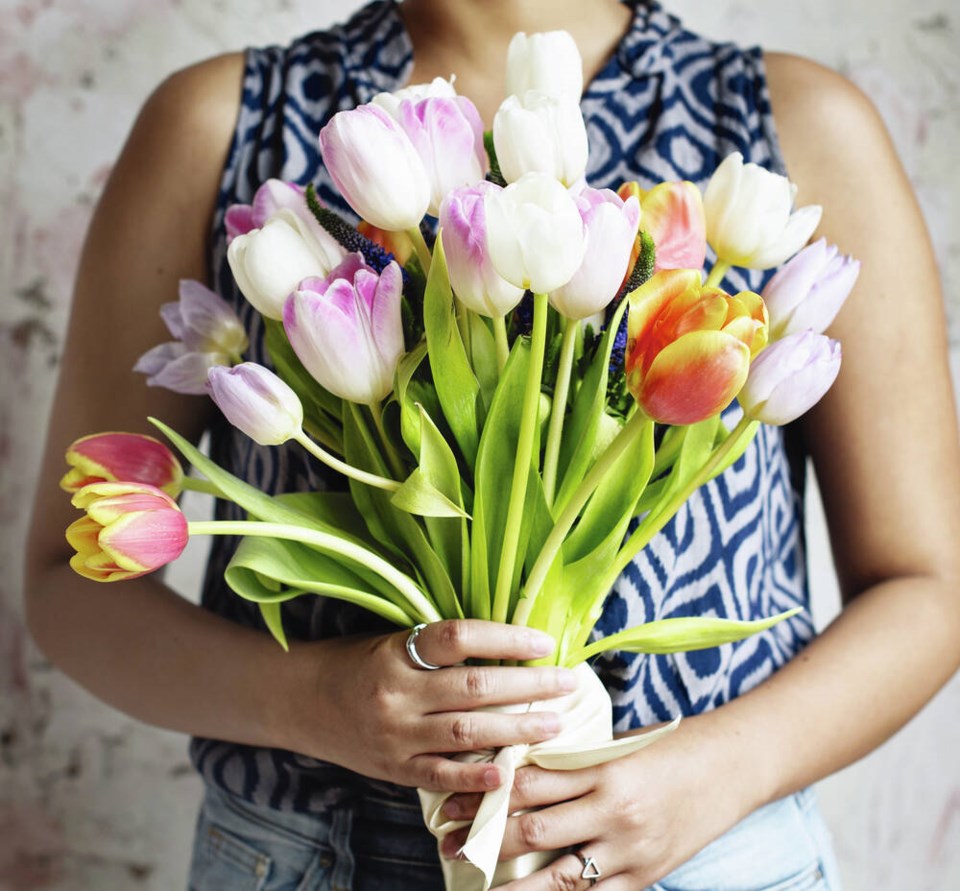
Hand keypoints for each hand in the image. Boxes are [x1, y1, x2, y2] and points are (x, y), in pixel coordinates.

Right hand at [281, 619, 578, 793]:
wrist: (298, 700)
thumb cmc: (353, 663)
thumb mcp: (391, 641)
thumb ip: (438, 647)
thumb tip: (506, 643)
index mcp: (396, 653)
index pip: (459, 638)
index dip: (506, 638)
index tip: (544, 641)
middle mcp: (397, 693)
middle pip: (474, 687)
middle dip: (529, 686)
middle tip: (568, 682)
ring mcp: (395, 734)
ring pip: (467, 731)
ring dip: (518, 728)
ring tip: (556, 723)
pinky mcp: (394, 769)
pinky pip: (441, 776)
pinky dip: (475, 776)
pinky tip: (508, 772)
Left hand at [439, 713, 752, 888]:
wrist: (730, 767)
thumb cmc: (668, 746)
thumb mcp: (618, 742)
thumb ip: (572, 758)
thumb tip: (516, 765)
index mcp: (603, 769)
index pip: (530, 783)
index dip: (487, 793)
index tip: (454, 798)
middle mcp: (613, 812)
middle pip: (535, 831)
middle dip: (486, 840)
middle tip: (448, 842)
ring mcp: (630, 850)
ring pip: (558, 878)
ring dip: (510, 885)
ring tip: (474, 888)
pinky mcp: (645, 877)